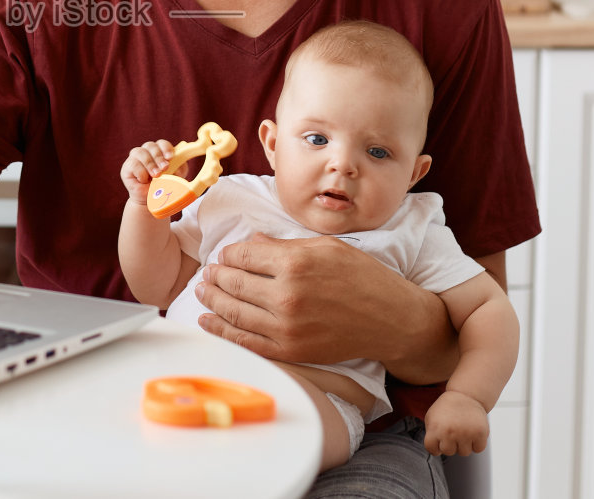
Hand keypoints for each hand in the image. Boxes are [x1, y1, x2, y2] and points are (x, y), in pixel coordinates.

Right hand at [119, 139, 175, 204]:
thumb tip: (178, 166)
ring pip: (140, 152)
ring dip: (150, 164)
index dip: (166, 148)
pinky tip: (144, 180)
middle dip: (158, 156)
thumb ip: (179, 169)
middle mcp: (146, 152)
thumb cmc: (163, 185)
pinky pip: (133, 164)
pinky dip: (141, 172)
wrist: (149, 200)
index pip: (161, 143)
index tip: (170, 157)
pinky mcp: (127, 167)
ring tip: (156, 175)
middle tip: (164, 168)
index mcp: (159, 151)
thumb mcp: (176, 177)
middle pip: (150, 145)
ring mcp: (135, 158)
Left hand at [195, 233, 455, 375]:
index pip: (244, 256)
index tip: (223, 255)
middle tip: (207, 274)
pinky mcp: (290, 351)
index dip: (228, 255)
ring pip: (234, 313)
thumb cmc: (363, 277)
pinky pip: (246, 342)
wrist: (391, 319)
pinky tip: (209, 322)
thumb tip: (249, 241)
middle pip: (234, 283)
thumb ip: (284, 245)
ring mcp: (286, 327)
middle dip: (215, 277)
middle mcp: (286, 295)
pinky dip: (223, 332)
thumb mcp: (325, 247)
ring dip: (212, 302)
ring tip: (202, 293)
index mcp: (295, 263)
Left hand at [423, 390, 488, 455]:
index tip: (438, 441)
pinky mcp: (480, 433)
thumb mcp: (431, 417)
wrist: (466, 394)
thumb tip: (434, 448)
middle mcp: (450, 433)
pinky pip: (478, 449)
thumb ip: (430, 434)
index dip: (435, 447)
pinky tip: (472, 432)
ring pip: (464, 452)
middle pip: (448, 452)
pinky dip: (477, 443)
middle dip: (450, 444)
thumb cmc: (447, 407)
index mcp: (435, 428)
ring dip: (464, 444)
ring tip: (462, 430)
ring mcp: (465, 434)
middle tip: (453, 431)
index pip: (432, 450)